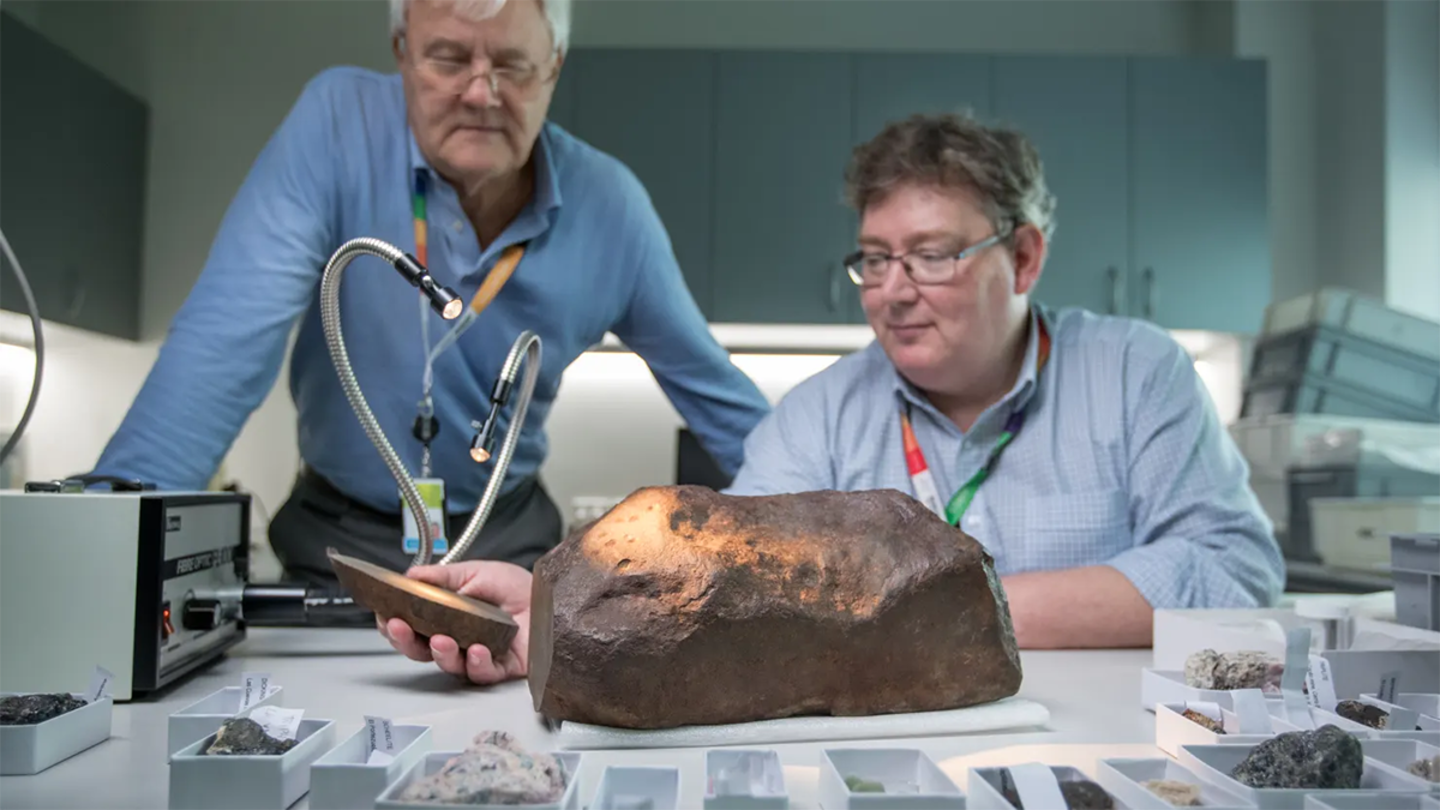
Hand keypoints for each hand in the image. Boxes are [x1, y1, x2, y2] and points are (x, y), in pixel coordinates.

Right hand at [375, 560, 532, 684]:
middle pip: (422, 650)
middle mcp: (459, 640)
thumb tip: (410, 575)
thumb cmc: (518, 586)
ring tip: (441, 639)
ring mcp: (478, 656)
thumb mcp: (477, 572)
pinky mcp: (501, 669)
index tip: (385, 616)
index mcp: (448, 618)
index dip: (396, 625)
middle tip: (399, 627)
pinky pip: (483, 673)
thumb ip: (443, 576)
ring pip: (449, 665)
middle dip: (406, 641)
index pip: (413, 627)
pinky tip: (477, 649)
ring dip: (440, 653)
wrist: (552, 597)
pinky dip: (477, 663)